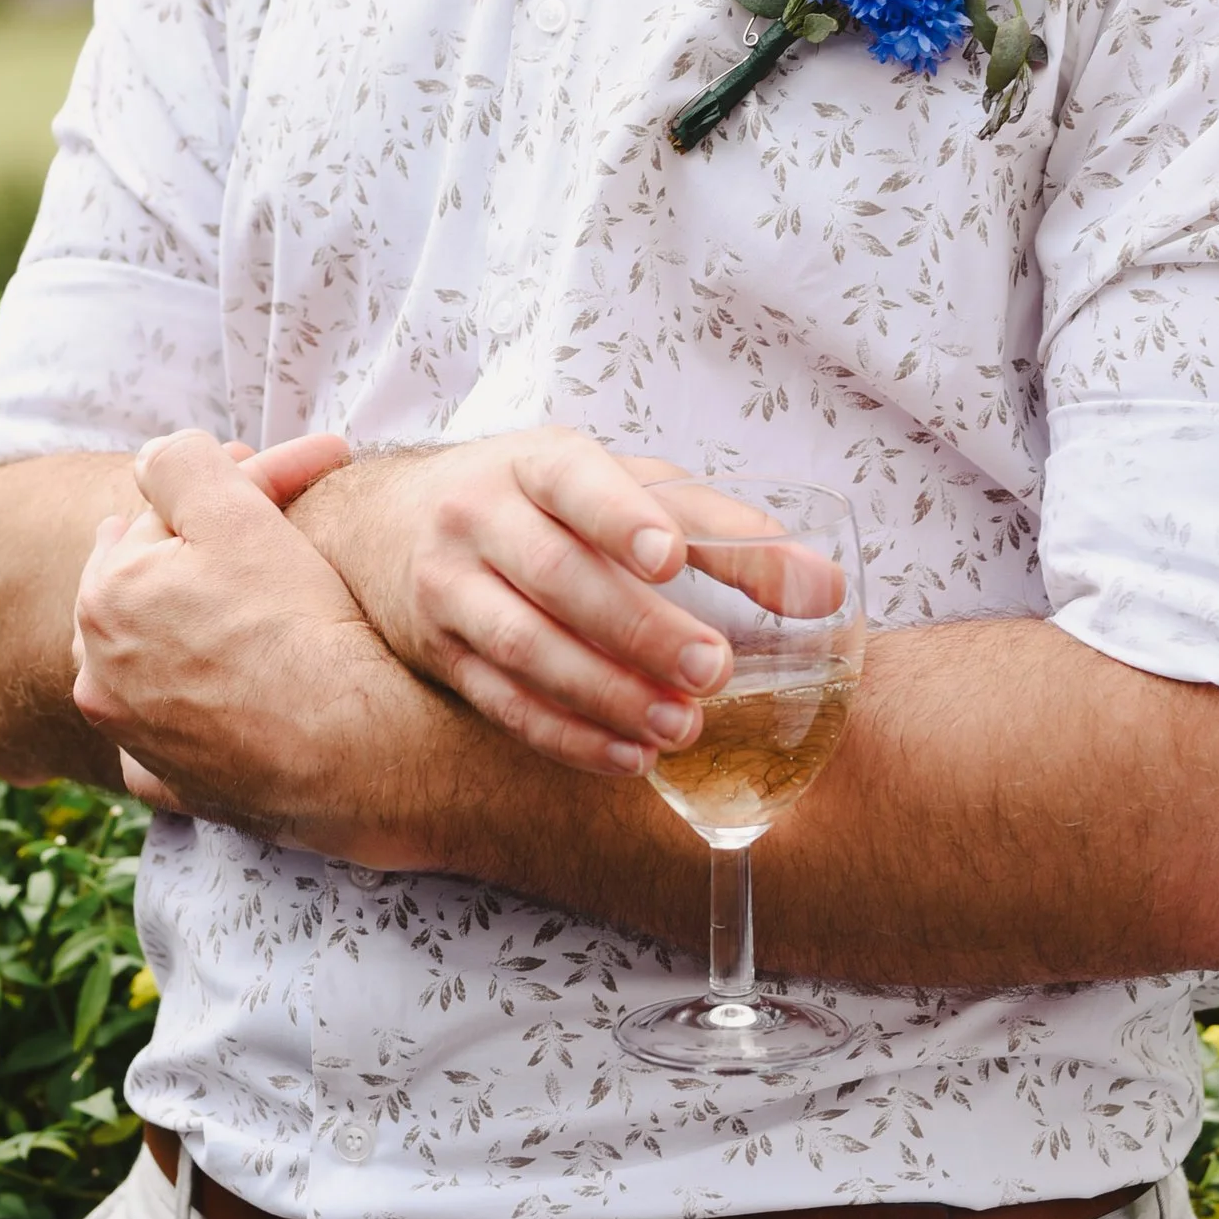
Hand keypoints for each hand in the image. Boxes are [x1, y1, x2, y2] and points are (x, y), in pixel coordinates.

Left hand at [70, 429, 438, 863]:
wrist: (353, 752)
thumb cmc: (296, 626)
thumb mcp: (237, 513)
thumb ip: (180, 464)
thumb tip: (154, 456)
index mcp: (105, 598)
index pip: (169, 512)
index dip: (239, 481)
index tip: (304, 471)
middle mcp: (99, 674)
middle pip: (154, 581)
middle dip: (207, 542)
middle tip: (276, 518)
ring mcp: (134, 737)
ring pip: (153, 654)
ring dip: (192, 618)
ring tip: (245, 594)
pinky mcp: (176, 784)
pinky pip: (176, 730)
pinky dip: (200, 702)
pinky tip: (233, 685)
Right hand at [287, 429, 733, 774]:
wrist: (392, 522)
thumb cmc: (542, 501)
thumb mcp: (622, 488)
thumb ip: (725, 531)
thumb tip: (826, 589)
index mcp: (534, 461)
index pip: (575, 481)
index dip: (620, 515)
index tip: (670, 556)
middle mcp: (479, 517)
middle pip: (558, 575)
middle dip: (638, 629)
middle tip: (715, 669)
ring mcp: (447, 587)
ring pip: (525, 646)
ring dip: (606, 693)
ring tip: (681, 727)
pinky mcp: (439, 654)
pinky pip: (502, 701)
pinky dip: (567, 735)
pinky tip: (628, 756)